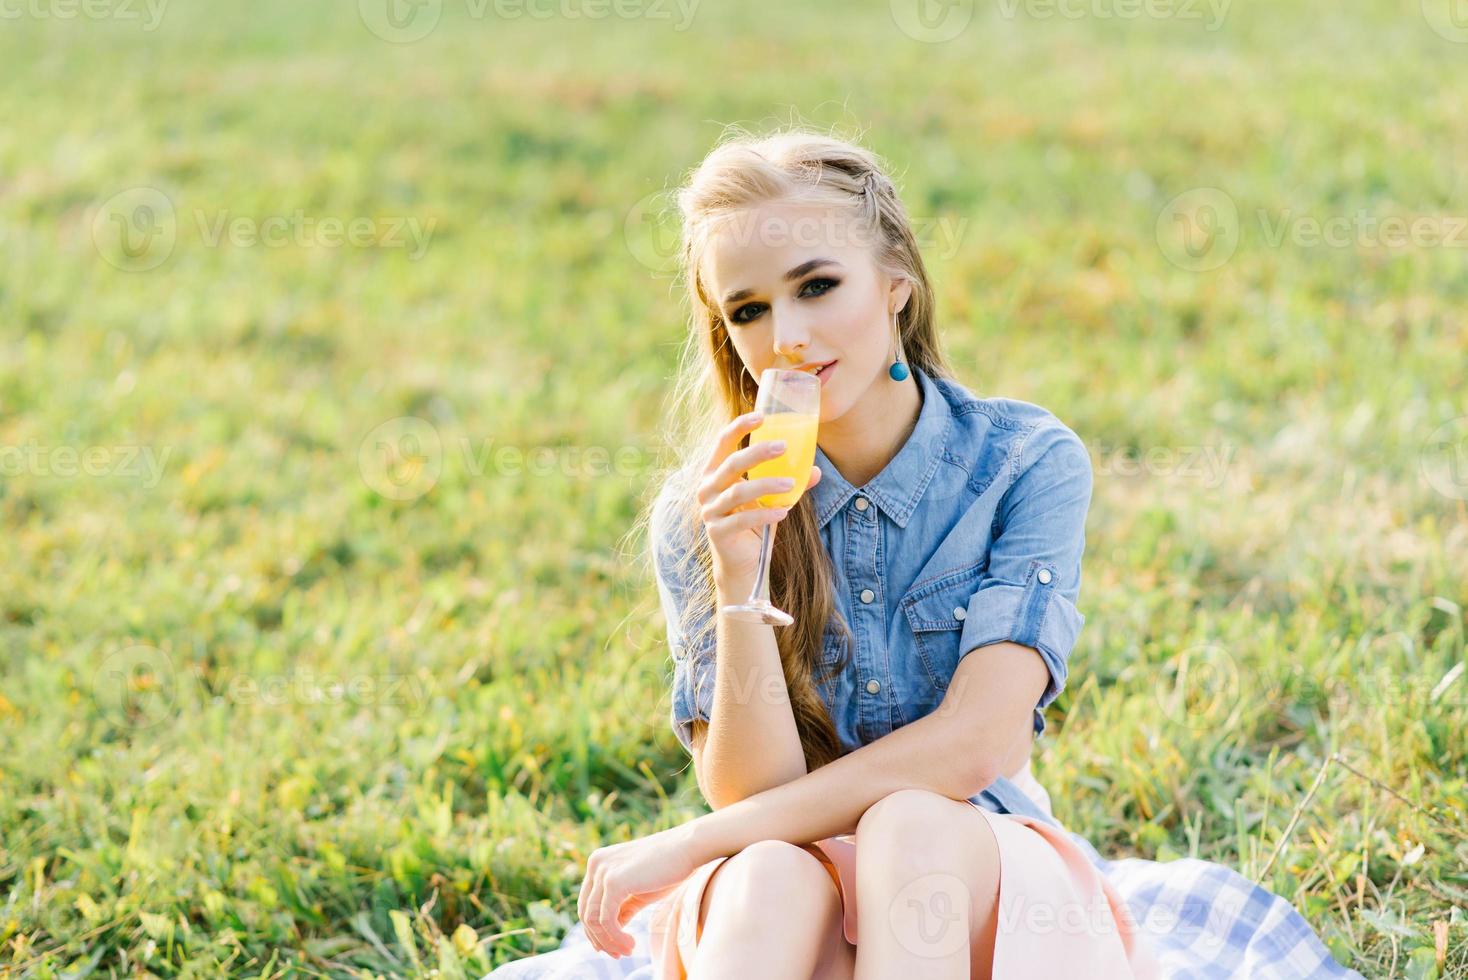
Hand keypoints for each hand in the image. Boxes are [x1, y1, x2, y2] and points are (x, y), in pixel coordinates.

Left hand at [577, 825, 700, 958]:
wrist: (688, 849)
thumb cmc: (668, 868)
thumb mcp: (638, 892)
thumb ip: (621, 908)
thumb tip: (609, 933)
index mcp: (599, 862)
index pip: (586, 903)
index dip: (595, 929)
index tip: (611, 947)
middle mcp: (596, 863)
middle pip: (585, 912)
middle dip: (600, 939)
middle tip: (619, 954)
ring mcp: (602, 871)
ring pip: (592, 919)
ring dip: (608, 941)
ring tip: (627, 950)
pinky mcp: (614, 881)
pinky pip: (605, 919)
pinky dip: (615, 936)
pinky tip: (631, 943)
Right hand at [696, 411, 822, 586]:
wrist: (741, 564)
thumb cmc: (753, 524)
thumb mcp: (770, 499)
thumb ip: (787, 482)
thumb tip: (815, 470)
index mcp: (715, 473)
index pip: (722, 442)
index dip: (738, 427)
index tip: (761, 416)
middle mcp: (707, 489)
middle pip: (731, 464)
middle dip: (757, 452)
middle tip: (783, 446)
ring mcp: (710, 511)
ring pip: (738, 492)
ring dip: (766, 486)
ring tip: (791, 483)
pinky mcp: (718, 532)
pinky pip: (742, 520)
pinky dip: (764, 515)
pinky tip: (783, 512)